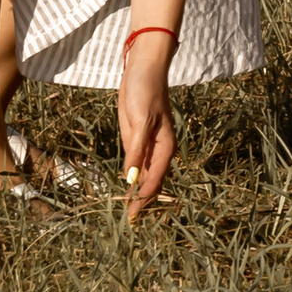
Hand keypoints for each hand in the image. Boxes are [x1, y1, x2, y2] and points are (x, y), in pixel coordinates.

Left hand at [117, 28, 176, 220]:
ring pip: (144, 176)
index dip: (142, 200)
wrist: (143, 68)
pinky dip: (132, 179)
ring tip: (127, 212)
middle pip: (151, 183)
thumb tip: (131, 179)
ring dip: (137, 193)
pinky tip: (126, 189)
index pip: (153, 181)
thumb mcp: (139, 121)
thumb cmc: (145, 92)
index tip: (131, 217)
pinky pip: (136, 165)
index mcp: (165, 148)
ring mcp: (147, 146)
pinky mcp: (137, 140)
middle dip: (142, 202)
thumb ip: (136, 151)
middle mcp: (159, 151)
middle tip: (128, 222)